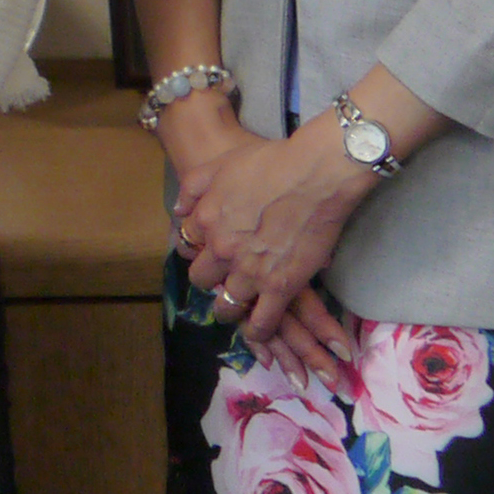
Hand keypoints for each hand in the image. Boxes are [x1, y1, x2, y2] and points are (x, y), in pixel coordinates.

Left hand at [170, 110, 365, 381]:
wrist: (315, 174)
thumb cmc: (271, 162)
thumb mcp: (221, 165)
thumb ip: (193, 188)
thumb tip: (178, 212)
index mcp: (205, 220)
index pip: (187, 246)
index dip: (198, 250)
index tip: (207, 253)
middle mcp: (221, 249)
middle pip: (202, 278)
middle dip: (209, 281)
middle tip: (223, 280)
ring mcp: (249, 271)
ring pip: (227, 305)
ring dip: (228, 309)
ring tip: (234, 310)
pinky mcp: (280, 287)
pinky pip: (261, 321)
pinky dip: (258, 330)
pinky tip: (258, 331)